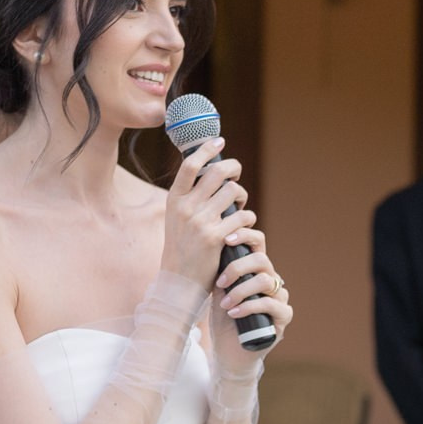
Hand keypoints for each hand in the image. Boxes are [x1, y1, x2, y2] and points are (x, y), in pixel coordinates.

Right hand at [158, 137, 248, 285]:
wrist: (179, 282)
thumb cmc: (182, 249)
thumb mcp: (177, 219)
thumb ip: (190, 198)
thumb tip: (212, 173)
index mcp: (174, 200)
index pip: (191, 165)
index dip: (207, 149)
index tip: (219, 141)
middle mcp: (186, 208)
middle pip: (217, 172)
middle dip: (233, 168)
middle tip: (236, 175)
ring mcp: (200, 222)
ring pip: (234, 191)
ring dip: (242, 197)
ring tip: (239, 208)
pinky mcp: (216, 238)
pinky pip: (243, 216)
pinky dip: (248, 219)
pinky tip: (243, 226)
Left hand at [213, 225, 292, 361]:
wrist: (228, 353)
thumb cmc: (222, 320)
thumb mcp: (218, 291)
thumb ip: (221, 270)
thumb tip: (211, 243)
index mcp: (256, 270)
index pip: (258, 242)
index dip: (245, 235)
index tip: (226, 240)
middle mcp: (271, 281)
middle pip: (262, 260)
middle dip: (238, 268)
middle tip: (220, 282)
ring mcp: (279, 298)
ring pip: (265, 281)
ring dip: (240, 290)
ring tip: (225, 304)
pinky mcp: (283, 317)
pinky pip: (270, 304)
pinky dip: (250, 306)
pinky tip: (234, 313)